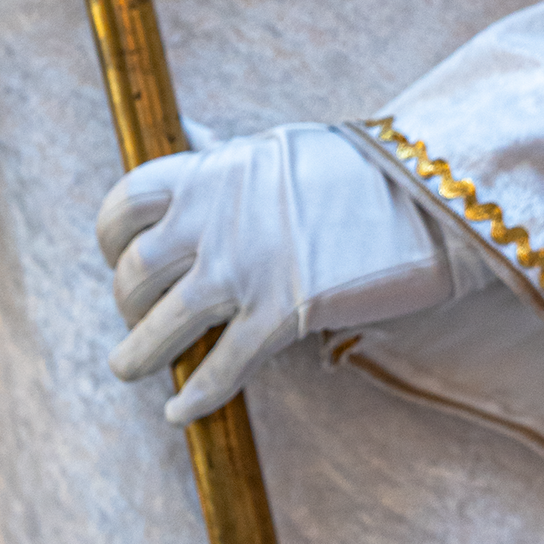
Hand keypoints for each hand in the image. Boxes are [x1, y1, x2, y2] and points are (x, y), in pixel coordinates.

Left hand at [96, 124, 456, 423]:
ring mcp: (246, 268)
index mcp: (213, 171)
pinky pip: (220, 367)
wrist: (433, 193)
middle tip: (141, 319)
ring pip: (159, 327)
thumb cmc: (362, 168)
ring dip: (136, 357)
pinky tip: (183, 411)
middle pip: (134, 275)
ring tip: (132, 369)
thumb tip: (188, 132)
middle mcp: (216, 218)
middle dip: (127, 305)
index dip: (111, 240)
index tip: (121, 258)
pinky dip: (195, 396)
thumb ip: (226, 152)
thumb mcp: (282, 146)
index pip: (125, 206)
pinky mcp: (282, 312)